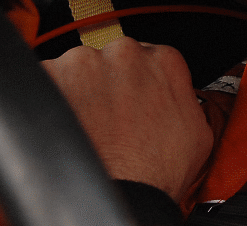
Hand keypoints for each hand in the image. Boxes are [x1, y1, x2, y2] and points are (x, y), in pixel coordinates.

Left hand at [41, 38, 213, 199]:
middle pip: (111, 58)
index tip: (132, 97)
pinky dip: (54, 99)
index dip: (138, 81)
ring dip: (80, 90)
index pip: (148, 55)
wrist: (121, 194)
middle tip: (110, 116)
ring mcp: (84, 62)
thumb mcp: (198, 131)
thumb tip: (174, 92)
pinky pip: (48, 80)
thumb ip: (183, 95)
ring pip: (78, 68)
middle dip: (108, 82)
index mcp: (162, 60)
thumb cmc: (156, 172)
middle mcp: (124, 53)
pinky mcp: (50, 76)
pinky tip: (68, 124)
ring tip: (88, 124)